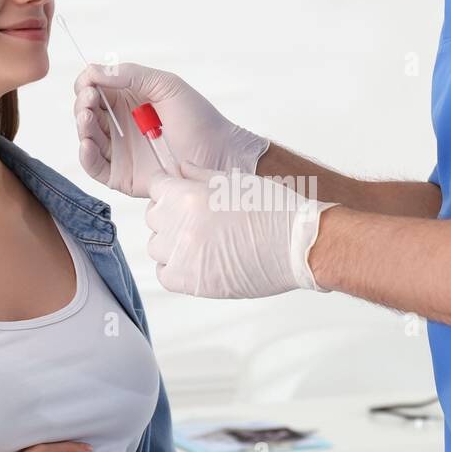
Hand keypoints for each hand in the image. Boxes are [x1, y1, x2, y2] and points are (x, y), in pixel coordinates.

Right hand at [73, 62, 269, 198]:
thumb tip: (95, 70)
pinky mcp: (121, 175)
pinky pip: (95, 167)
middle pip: (87, 112)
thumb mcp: (166, 85)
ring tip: (87, 117)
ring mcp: (119, 151)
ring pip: (88, 137)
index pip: (95, 89)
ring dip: (82, 126)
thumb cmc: (198, 118)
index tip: (89, 83)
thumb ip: (132, 74)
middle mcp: (120, 125)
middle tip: (89, 99)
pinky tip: (87, 143)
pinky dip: (86, 156)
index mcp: (128, 101)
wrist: (218, 153)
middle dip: (83, 104)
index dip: (87, 84)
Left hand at [145, 161, 338, 297]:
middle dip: (169, 213)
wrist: (297, 245)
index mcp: (187, 196)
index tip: (175, 192)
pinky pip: (164, 274)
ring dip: (171, 242)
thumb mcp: (234, 181)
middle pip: (153, 216)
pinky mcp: (192, 282)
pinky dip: (174, 268)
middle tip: (193, 217)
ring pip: (156, 246)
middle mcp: (180, 225)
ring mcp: (184, 256)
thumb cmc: (274, 212)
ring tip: (198, 240)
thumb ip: (199, 175)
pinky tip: (194, 260)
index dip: (167, 187)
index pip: (155, 186)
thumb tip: (181, 169)